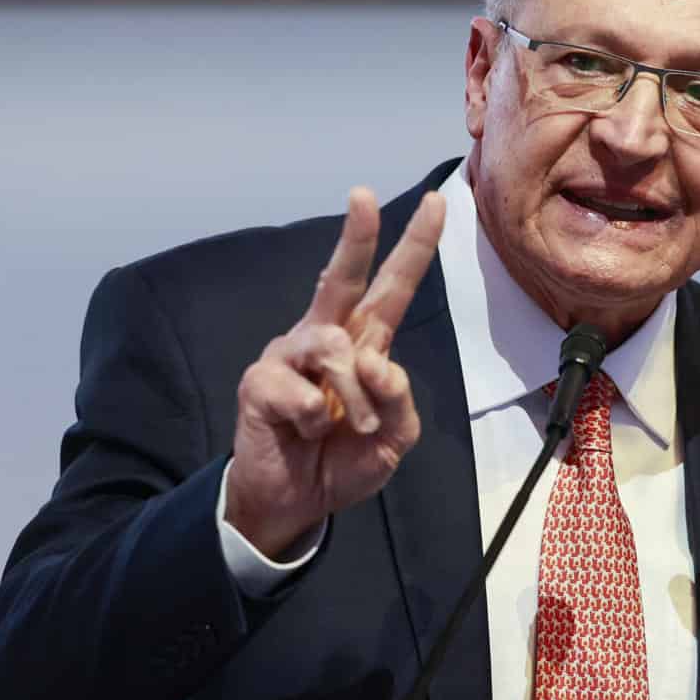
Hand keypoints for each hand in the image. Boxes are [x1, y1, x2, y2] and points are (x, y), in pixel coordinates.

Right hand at [225, 187, 444, 556]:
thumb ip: (399, 398)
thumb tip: (378, 364)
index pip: (393, 287)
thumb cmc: (344, 459)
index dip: (415, 245)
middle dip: (356, 236)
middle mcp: (326, 336)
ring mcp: (290, 354)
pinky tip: (303, 433)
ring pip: (336, 348)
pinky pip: (305, 392)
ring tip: (350, 427)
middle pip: (345, 277)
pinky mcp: (261, 380)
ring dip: (356, 398)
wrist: (296, 502)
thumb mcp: (394, 436)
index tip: (438, 201)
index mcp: (365, 343)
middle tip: (363, 197)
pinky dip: (316, 422)